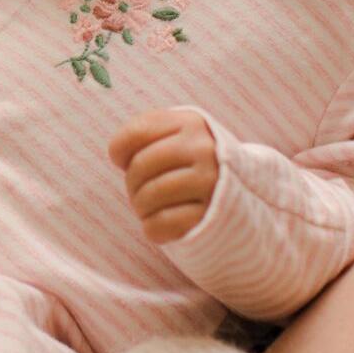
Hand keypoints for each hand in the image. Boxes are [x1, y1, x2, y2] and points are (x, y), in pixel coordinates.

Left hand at [106, 108, 219, 243]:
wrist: (235, 195)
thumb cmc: (192, 163)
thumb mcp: (178, 136)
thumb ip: (146, 135)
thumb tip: (118, 155)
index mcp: (192, 124)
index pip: (137, 132)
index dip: (120, 149)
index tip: (124, 161)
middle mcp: (204, 150)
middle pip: (140, 165)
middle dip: (132, 183)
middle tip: (142, 191)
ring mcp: (210, 183)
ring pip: (149, 195)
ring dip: (141, 207)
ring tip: (152, 207)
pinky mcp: (209, 215)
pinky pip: (161, 223)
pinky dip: (152, 228)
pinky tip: (162, 224)